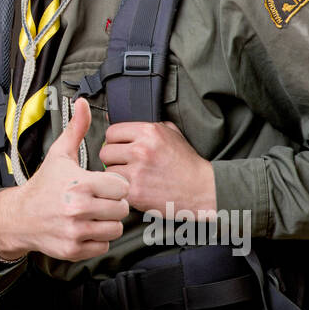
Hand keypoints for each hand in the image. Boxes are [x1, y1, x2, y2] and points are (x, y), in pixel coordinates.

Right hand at [0, 98, 129, 262]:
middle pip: (121, 209)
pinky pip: (103, 246)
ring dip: (108, 223)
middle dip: (113, 204)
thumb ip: (76, 129)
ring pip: (116, 229)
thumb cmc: (44, 185)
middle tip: (98, 200)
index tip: (102, 185)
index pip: (122, 188)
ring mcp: (76, 231)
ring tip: (93, 214)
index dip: (114, 185)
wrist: (19, 216)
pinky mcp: (74, 249)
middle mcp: (78, 209)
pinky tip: (85, 228)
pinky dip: (98, 239)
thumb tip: (83, 102)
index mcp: (79, 183)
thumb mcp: (60, 155)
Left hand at [97, 120, 216, 216]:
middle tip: (125, 164)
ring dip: (117, 175)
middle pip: (105, 152)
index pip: (112, 132)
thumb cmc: (187, 163)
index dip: (115, 141)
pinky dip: (123, 189)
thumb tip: (118, 117)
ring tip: (133, 177)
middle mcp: (141, 150)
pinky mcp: (136, 192)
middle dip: (114, 159)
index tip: (121, 148)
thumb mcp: (171, 134)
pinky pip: (116, 187)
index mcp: (148, 132)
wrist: (202, 189)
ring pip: (109, 171)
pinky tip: (136, 188)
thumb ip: (147, 126)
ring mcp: (137, 172)